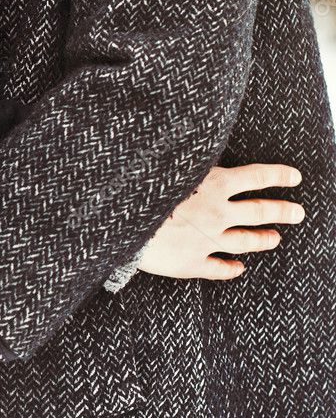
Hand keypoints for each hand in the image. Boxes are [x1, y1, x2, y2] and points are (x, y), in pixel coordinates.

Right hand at [139, 163, 304, 279]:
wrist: (120, 223)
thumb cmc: (141, 187)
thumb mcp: (168, 163)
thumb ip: (188, 161)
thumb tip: (197, 148)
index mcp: (212, 184)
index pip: (257, 176)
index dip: (279, 176)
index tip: (294, 177)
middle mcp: (217, 212)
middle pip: (259, 212)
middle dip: (282, 211)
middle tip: (297, 212)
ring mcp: (207, 240)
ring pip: (245, 241)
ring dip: (263, 239)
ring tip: (275, 239)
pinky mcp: (191, 262)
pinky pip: (219, 268)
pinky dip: (232, 269)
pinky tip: (239, 269)